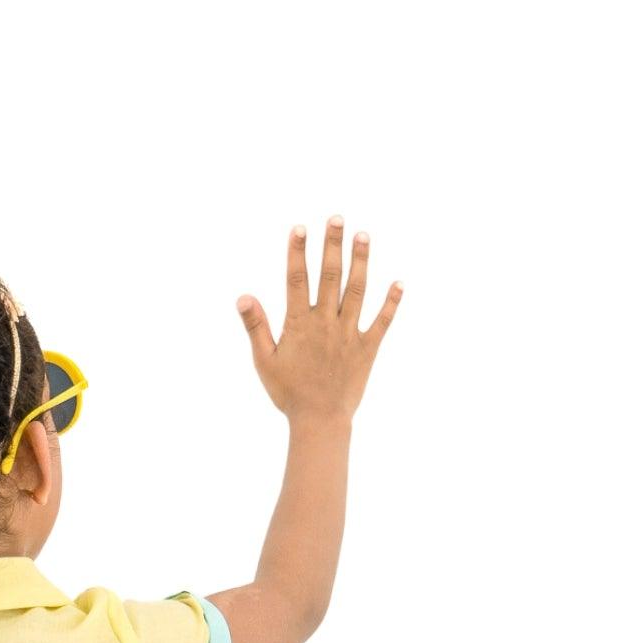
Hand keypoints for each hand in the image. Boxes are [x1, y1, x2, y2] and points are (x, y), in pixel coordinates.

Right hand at [236, 217, 400, 424]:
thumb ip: (255, 327)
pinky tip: (399, 283)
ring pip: (357, 290)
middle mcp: (326, 323)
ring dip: (361, 261)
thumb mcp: (264, 362)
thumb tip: (243, 297)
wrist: (319, 422)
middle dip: (333, 245)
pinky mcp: (368, 348)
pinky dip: (392, 302)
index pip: (297, 279)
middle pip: (331, 276)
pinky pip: (383, 321)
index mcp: (299, 324)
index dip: (297, 252)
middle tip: (337, 218)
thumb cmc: (288, 394)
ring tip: (363, 236)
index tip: (300, 228)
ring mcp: (349, 333)